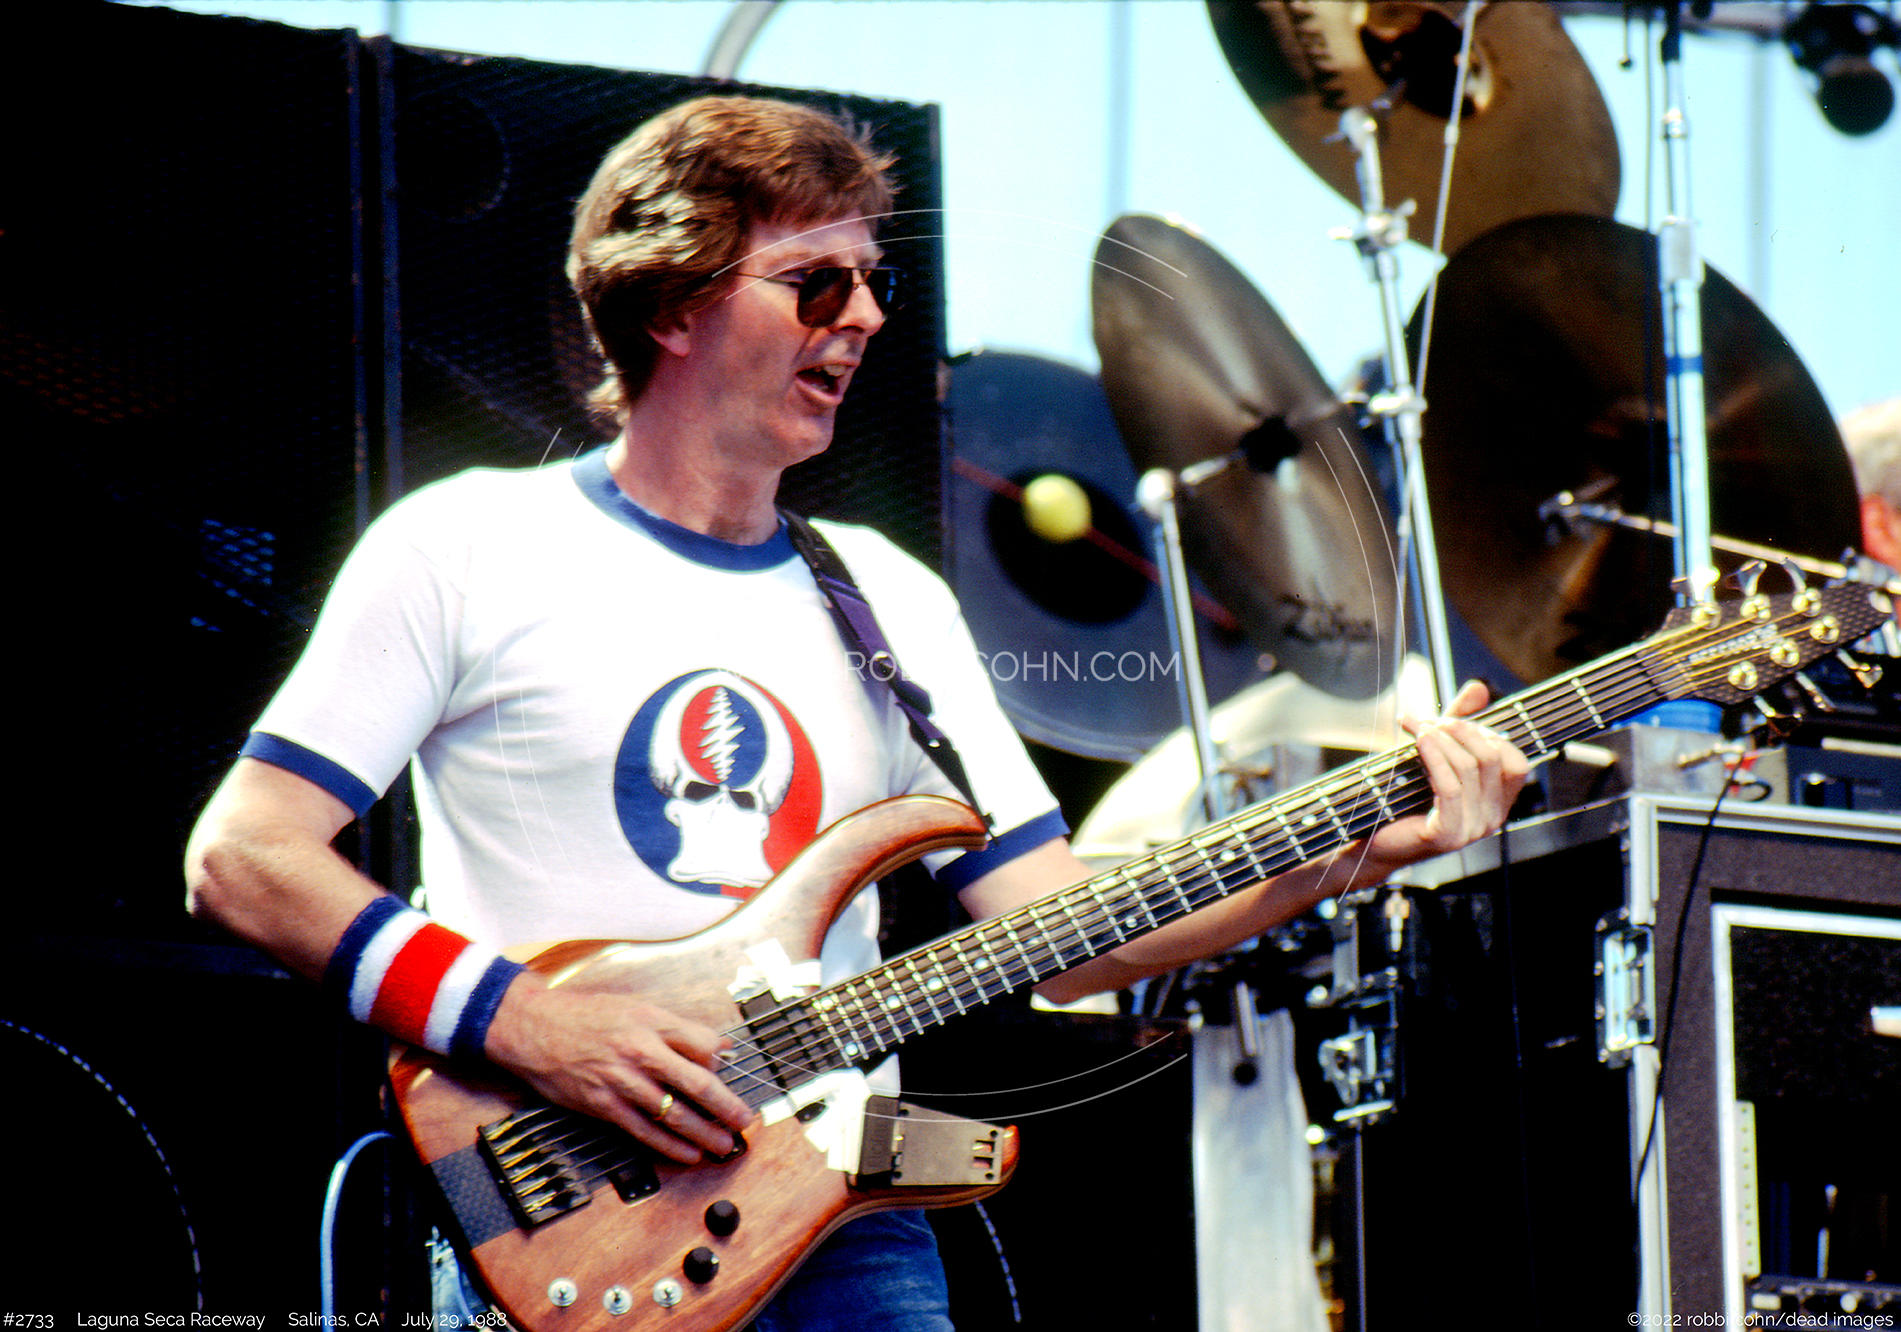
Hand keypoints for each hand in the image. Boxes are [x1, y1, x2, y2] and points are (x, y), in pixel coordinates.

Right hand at [483, 978, 758, 1164]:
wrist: (534, 1029)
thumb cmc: (584, 1016)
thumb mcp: (635, 1007)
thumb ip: (677, 1027)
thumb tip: (717, 1045)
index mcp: (652, 1023)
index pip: (703, 1044)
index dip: (724, 1064)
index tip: (737, 1076)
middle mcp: (642, 1053)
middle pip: (698, 1084)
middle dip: (726, 1107)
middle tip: (745, 1120)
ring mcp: (623, 1082)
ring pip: (674, 1113)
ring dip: (704, 1132)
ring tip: (724, 1144)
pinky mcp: (604, 1106)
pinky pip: (644, 1131)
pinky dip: (669, 1145)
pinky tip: (687, 1153)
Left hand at [1361, 679, 1529, 873]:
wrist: (1374, 841)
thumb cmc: (1406, 798)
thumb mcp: (1437, 755)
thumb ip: (1460, 723)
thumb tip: (1479, 687)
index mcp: (1498, 803)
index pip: (1516, 762)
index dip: (1488, 734)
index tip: (1452, 722)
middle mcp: (1492, 819)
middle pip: (1491, 758)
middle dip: (1460, 730)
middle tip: (1428, 720)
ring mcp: (1472, 830)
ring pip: (1468, 768)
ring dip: (1441, 739)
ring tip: (1417, 726)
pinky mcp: (1448, 834)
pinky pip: (1450, 786)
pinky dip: (1434, 757)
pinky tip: (1419, 740)